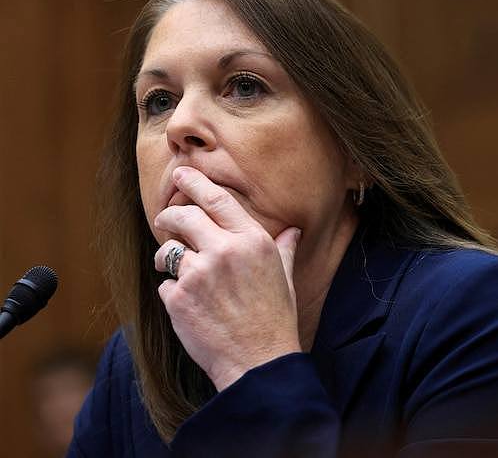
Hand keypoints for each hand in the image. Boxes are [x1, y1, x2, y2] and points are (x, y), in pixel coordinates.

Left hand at [153, 166, 302, 390]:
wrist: (258, 362)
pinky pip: (165, 284)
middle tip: (165, 220)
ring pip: (167, 251)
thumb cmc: (275, 319)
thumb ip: (283, 249)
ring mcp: (199, 274)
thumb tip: (293, 231)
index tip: (181, 176)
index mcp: (253, 241)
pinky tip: (190, 307)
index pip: (218, 200)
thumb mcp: (285, 278)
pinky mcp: (178, 298)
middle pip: (183, 216)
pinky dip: (172, 292)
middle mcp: (225, 251)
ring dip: (168, 259)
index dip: (196, 184)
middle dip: (169, 216)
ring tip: (178, 273)